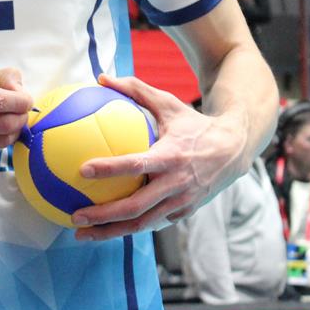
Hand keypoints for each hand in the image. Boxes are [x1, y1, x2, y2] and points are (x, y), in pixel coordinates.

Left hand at [70, 75, 246, 240]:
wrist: (234, 150)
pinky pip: (152, 223)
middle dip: (103, 215)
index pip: (136, 164)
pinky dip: (127, 227)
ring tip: (82, 233)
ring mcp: (181, 202)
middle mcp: (176, 184)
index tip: (82, 170)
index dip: (109, 169)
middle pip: (136, 207)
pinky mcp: (183, 213)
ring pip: (141, 223)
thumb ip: (135, 89)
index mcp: (171, 156)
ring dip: (110, 231)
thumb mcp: (168, 103)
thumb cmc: (194, 124)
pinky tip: (104, 228)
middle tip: (75, 216)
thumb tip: (101, 76)